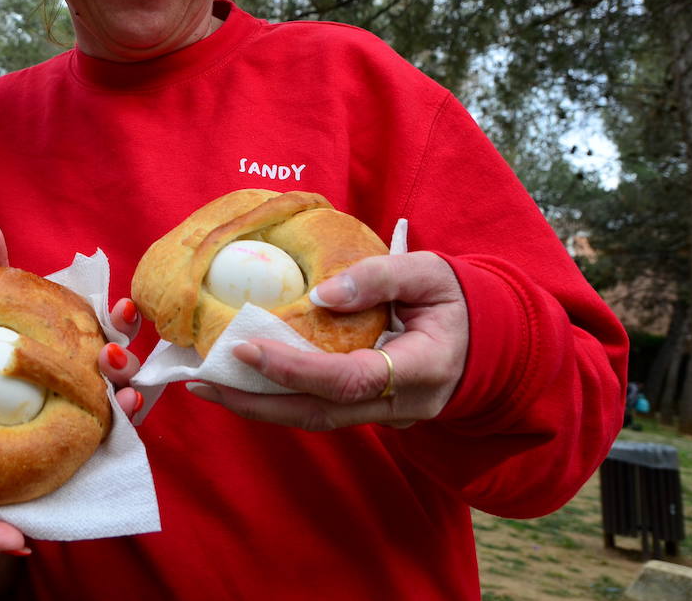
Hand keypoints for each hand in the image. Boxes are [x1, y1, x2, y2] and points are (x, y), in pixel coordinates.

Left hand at [0, 213, 144, 421]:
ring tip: (115, 386)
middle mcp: (91, 370)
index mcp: (78, 338)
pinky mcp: (86, 437)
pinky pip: (113, 430)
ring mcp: (92, 405)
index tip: (124, 307)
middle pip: (122, 362)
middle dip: (125, 356)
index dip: (124, 316)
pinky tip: (122, 412)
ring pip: (121, 395)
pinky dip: (123, 419)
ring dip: (124, 387)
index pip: (112, 324)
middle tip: (110, 354)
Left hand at [189, 251, 467, 429]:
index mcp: (423, 368)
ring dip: (259, 405)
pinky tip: (242, 380)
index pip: (351, 379)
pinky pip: (319, 409)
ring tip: (208, 384)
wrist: (487, 340)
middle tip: (203, 382)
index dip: (296, 368)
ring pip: (315, 418)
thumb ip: (380, 276)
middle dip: (257, 402)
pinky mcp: (369, 410)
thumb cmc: (457, 300)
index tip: (247, 349)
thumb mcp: (429, 273)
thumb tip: (321, 293)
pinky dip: (278, 397)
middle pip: (321, 413)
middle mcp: (401, 404)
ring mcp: (386, 414)